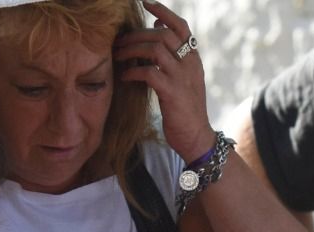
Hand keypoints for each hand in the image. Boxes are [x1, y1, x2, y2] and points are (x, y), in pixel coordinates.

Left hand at [113, 0, 214, 160]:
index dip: (164, 12)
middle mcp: (190, 64)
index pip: (181, 26)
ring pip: (155, 50)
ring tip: (118, 56)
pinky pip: (149, 73)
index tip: (146, 3)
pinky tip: (124, 76)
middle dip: (137, 35)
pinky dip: (133, 72)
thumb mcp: (182, 77)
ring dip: (132, 50)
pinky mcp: (173, 93)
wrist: (196, 137)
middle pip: (163, 35)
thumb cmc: (184, 108)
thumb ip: (172, 54)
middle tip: (119, 41)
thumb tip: (157, 27)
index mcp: (193, 58)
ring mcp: (182, 78)